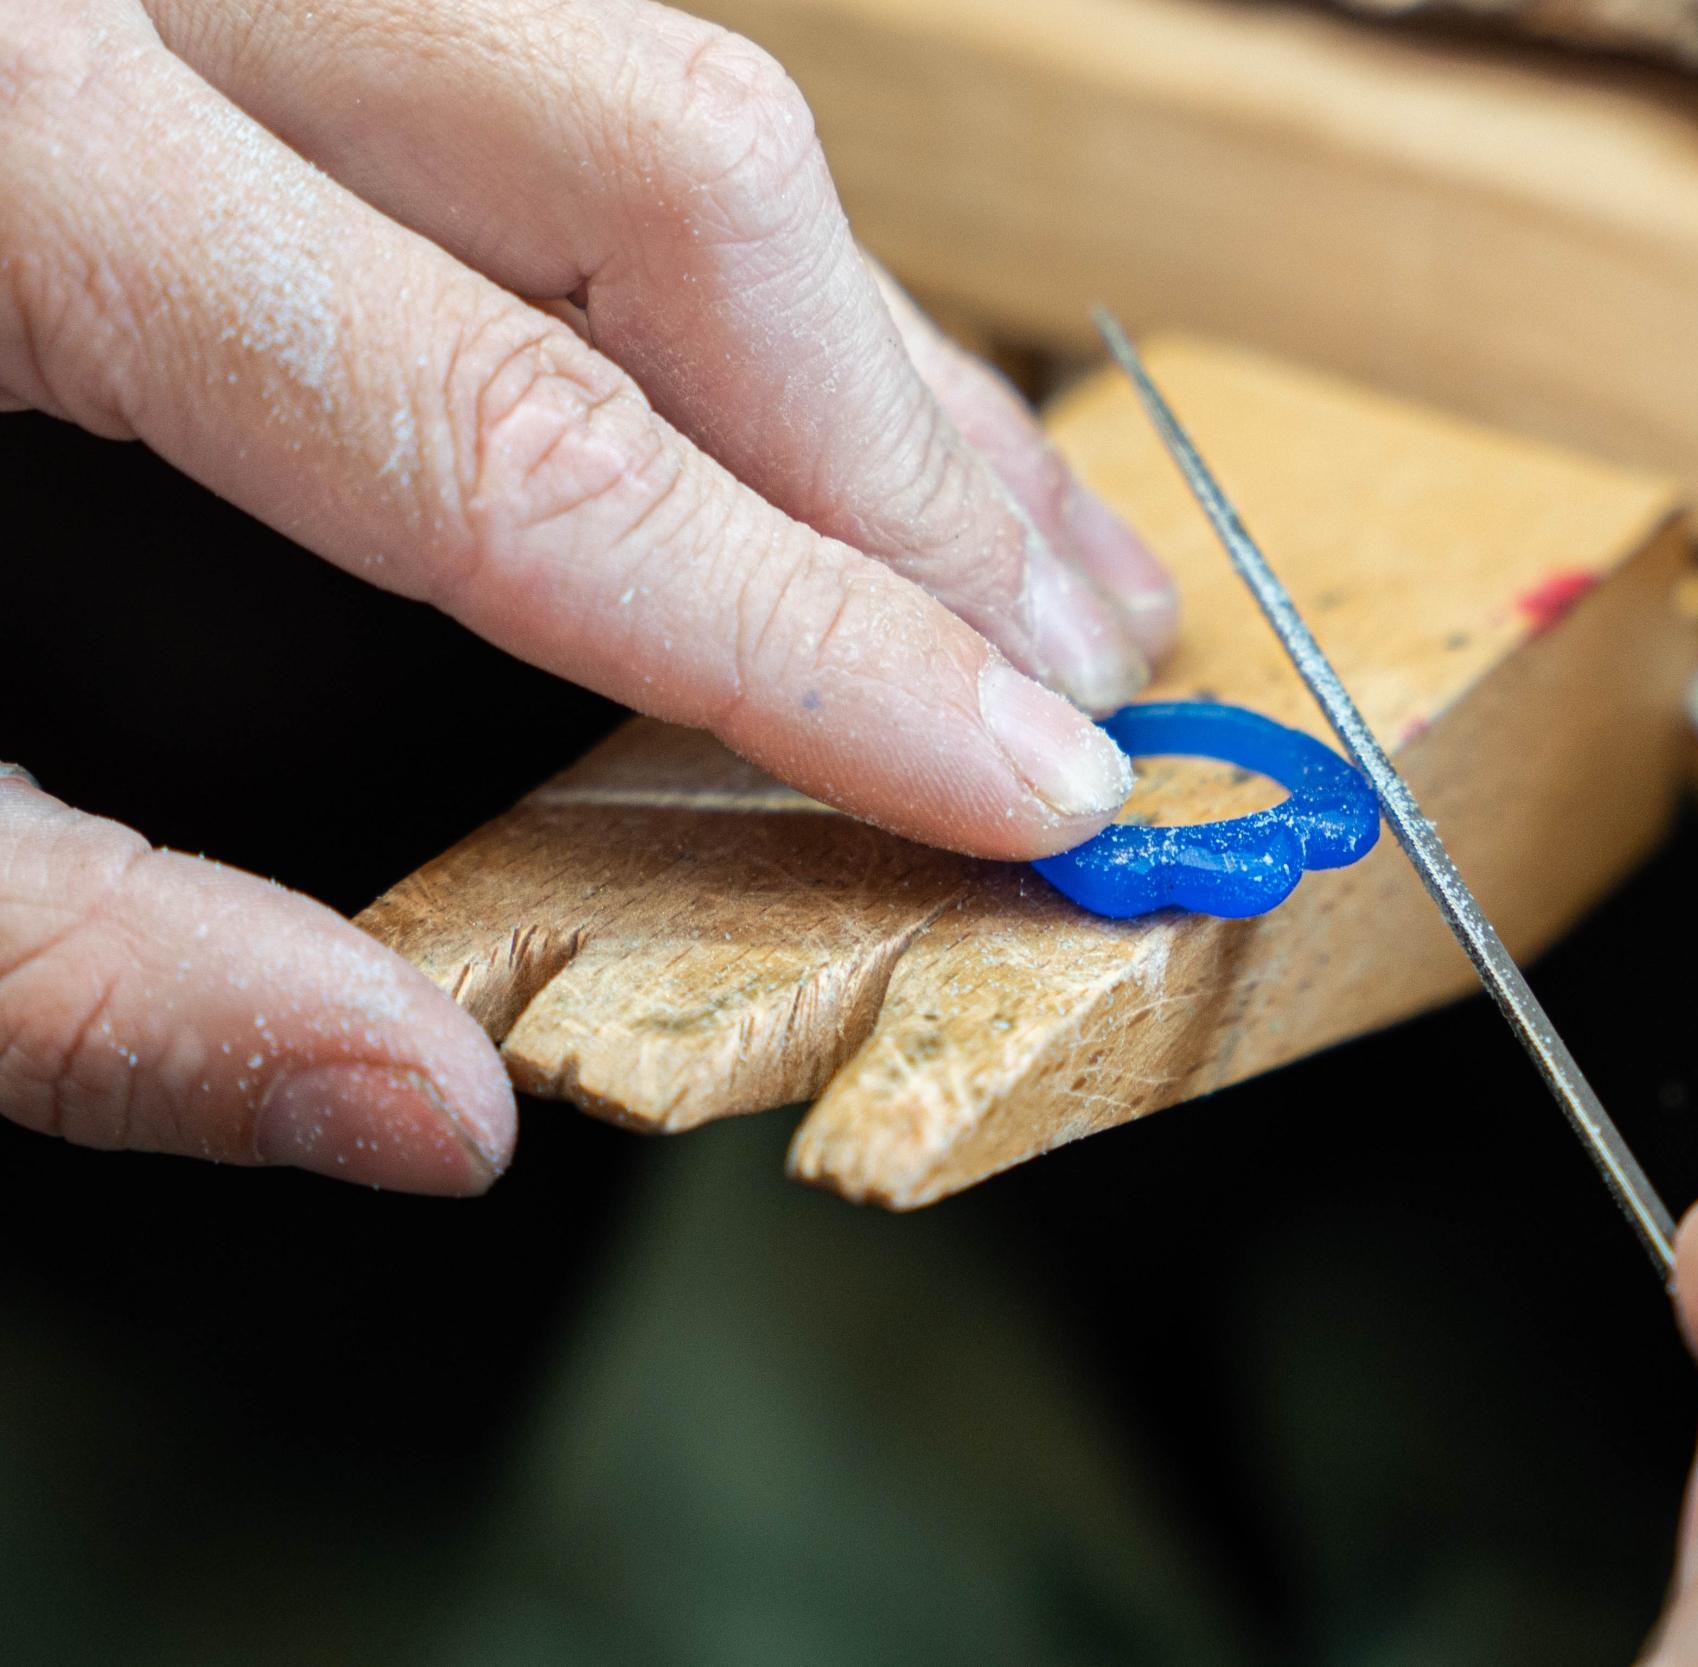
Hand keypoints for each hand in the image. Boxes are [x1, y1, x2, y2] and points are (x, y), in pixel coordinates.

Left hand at [1, 0, 1177, 1189]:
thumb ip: (66, 950)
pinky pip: (567, 87)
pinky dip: (751, 285)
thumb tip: (416, 1104)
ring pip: (655, 88)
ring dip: (879, 360)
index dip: (812, 642)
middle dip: (912, 468)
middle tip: (1077, 691)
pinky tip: (856, 420)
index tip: (1032, 784)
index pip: (515, 445)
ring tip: (1043, 576)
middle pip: (663, 171)